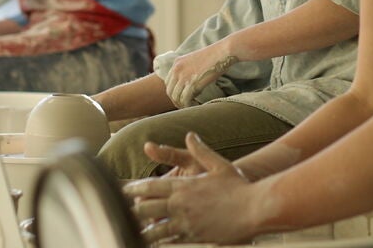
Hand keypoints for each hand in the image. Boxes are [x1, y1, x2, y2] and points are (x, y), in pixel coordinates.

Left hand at [124, 132, 258, 243]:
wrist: (255, 208)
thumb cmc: (239, 186)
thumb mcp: (219, 164)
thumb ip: (201, 150)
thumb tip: (190, 135)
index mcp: (184, 185)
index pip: (152, 186)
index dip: (134, 189)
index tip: (123, 190)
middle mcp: (181, 204)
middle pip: (147, 208)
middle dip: (132, 210)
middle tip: (118, 211)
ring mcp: (186, 222)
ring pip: (155, 228)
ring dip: (141, 229)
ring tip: (128, 230)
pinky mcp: (194, 236)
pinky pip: (170, 240)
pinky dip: (159, 241)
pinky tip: (152, 242)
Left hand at [165, 42, 238, 107]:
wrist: (222, 52)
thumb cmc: (215, 56)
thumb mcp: (196, 61)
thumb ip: (189, 70)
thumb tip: (190, 86)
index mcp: (177, 63)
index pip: (168, 82)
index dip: (174, 92)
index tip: (182, 97)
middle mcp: (177, 69)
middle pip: (169, 91)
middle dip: (176, 101)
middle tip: (186, 106)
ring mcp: (183, 76)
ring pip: (176, 97)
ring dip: (182, 105)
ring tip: (191, 106)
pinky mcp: (192, 83)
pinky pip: (185, 99)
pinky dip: (188, 105)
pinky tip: (195, 105)